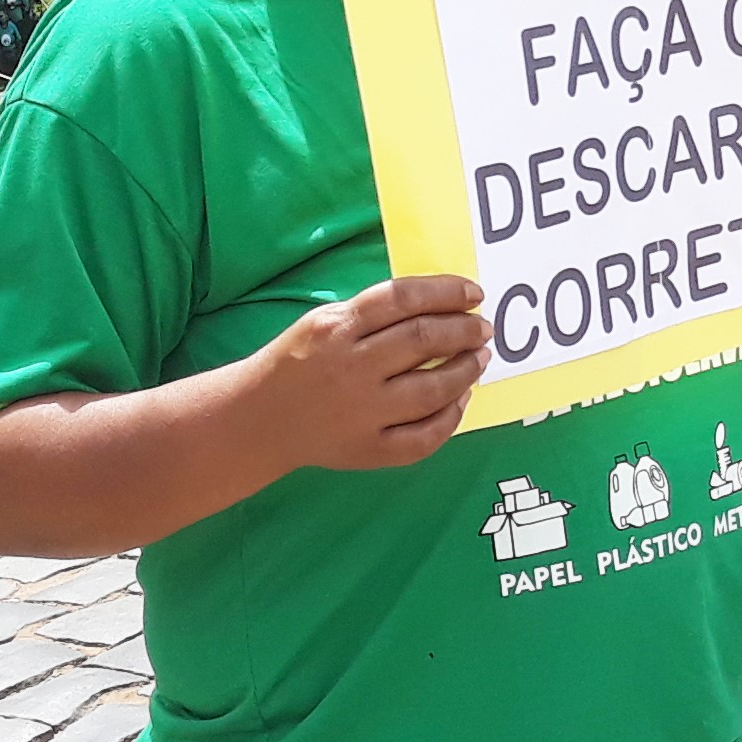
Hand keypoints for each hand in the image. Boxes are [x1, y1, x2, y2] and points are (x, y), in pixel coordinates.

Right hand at [244, 276, 488, 470]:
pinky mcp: (369, 449)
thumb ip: (372, 314)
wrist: (259, 419)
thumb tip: (438, 305)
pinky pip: (424, 437)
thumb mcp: (323, 322)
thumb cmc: (299, 362)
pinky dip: (451, 417)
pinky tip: (461, 399)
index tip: (474, 294)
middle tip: (483, 329)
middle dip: (464, 331)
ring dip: (466, 371)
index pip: (404, 299)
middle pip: (423, 340)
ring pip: (432, 389)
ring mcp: (362, 412)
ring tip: (480, 358)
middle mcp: (351, 367)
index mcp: (337, 328)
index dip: (447, 292)